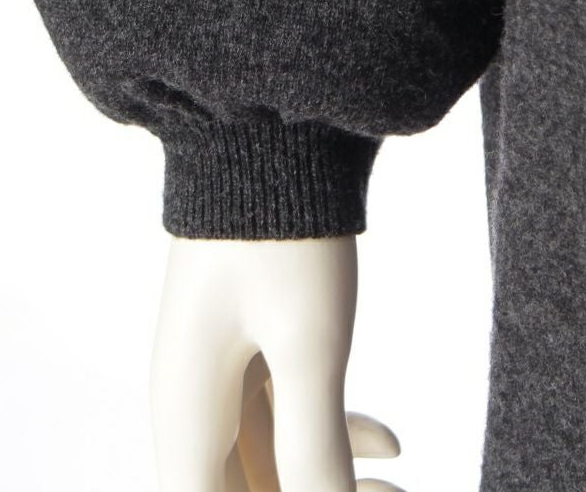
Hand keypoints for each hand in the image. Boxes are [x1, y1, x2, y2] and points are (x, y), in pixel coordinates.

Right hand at [150, 235, 405, 490]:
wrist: (271, 129)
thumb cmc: (281, 233)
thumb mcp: (308, 344)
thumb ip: (314, 447)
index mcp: (186, 409)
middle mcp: (192, 399)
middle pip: (239, 489)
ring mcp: (219, 371)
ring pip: (267, 461)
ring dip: (326, 479)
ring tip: (400, 485)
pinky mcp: (248, 342)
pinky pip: (281, 416)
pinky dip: (329, 433)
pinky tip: (392, 441)